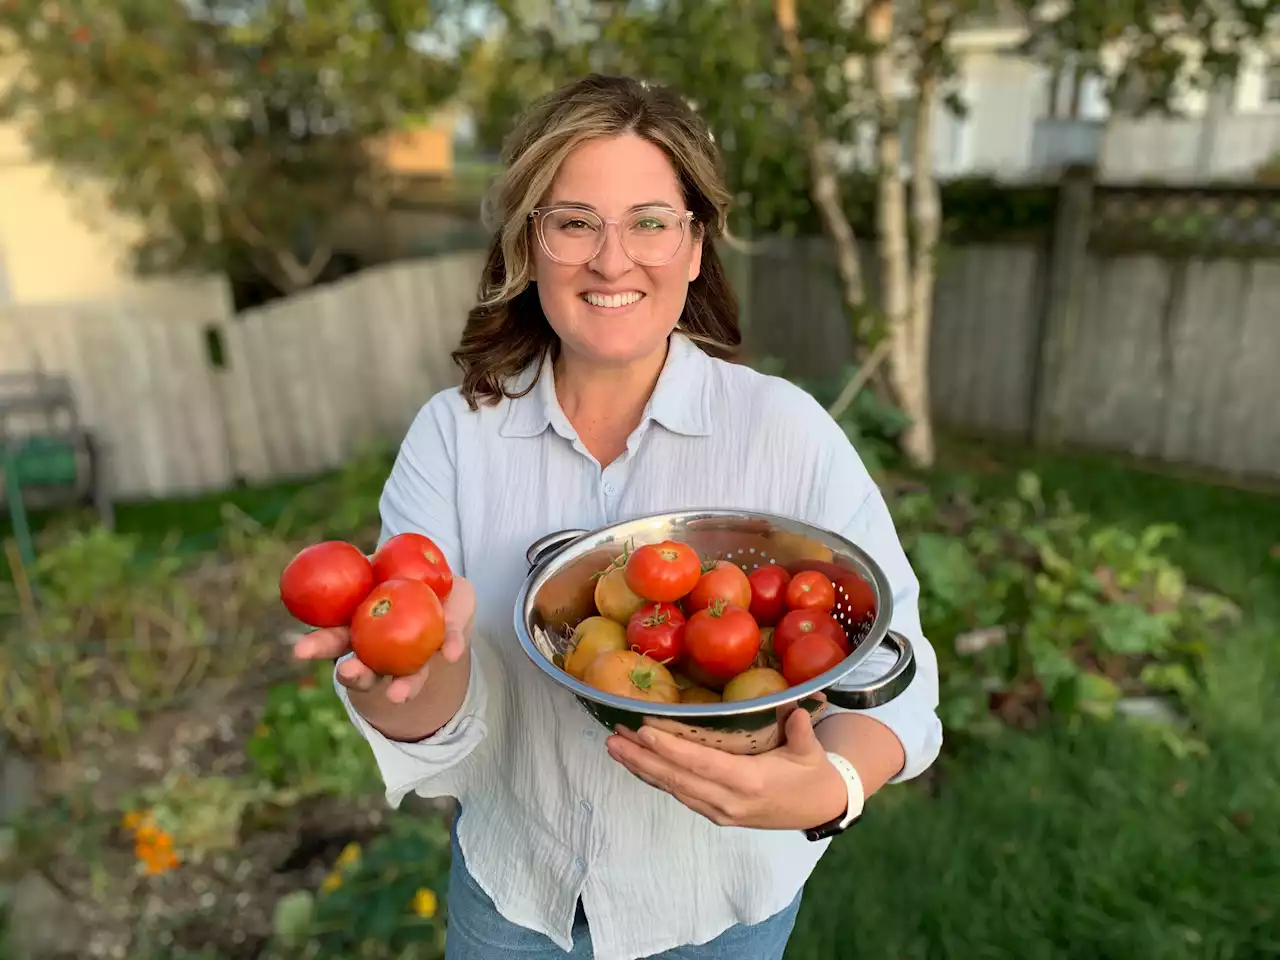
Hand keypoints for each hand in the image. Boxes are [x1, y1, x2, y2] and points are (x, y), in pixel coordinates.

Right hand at [291, 576, 475, 704]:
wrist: (447, 586)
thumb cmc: (399, 573)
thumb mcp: (389, 561)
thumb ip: (375, 563)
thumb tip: (356, 566)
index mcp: (358, 626)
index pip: (332, 640)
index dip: (316, 645)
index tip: (300, 650)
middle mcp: (381, 650)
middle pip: (362, 668)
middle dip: (352, 675)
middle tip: (347, 672)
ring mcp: (412, 655)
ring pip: (402, 676)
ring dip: (401, 686)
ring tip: (398, 694)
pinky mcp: (445, 647)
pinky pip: (448, 647)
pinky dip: (451, 647)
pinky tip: (452, 652)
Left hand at [606, 705, 847, 830]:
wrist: (820, 807)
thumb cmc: (812, 771)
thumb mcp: (810, 749)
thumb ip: (799, 728)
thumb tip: (792, 704)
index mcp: (750, 781)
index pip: (702, 764)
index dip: (671, 749)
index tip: (643, 732)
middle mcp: (729, 800)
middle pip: (677, 779)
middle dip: (641, 759)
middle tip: (612, 739)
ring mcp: (720, 811)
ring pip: (673, 789)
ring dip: (641, 769)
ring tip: (614, 748)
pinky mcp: (717, 814)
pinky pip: (681, 795)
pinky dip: (656, 779)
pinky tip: (637, 765)